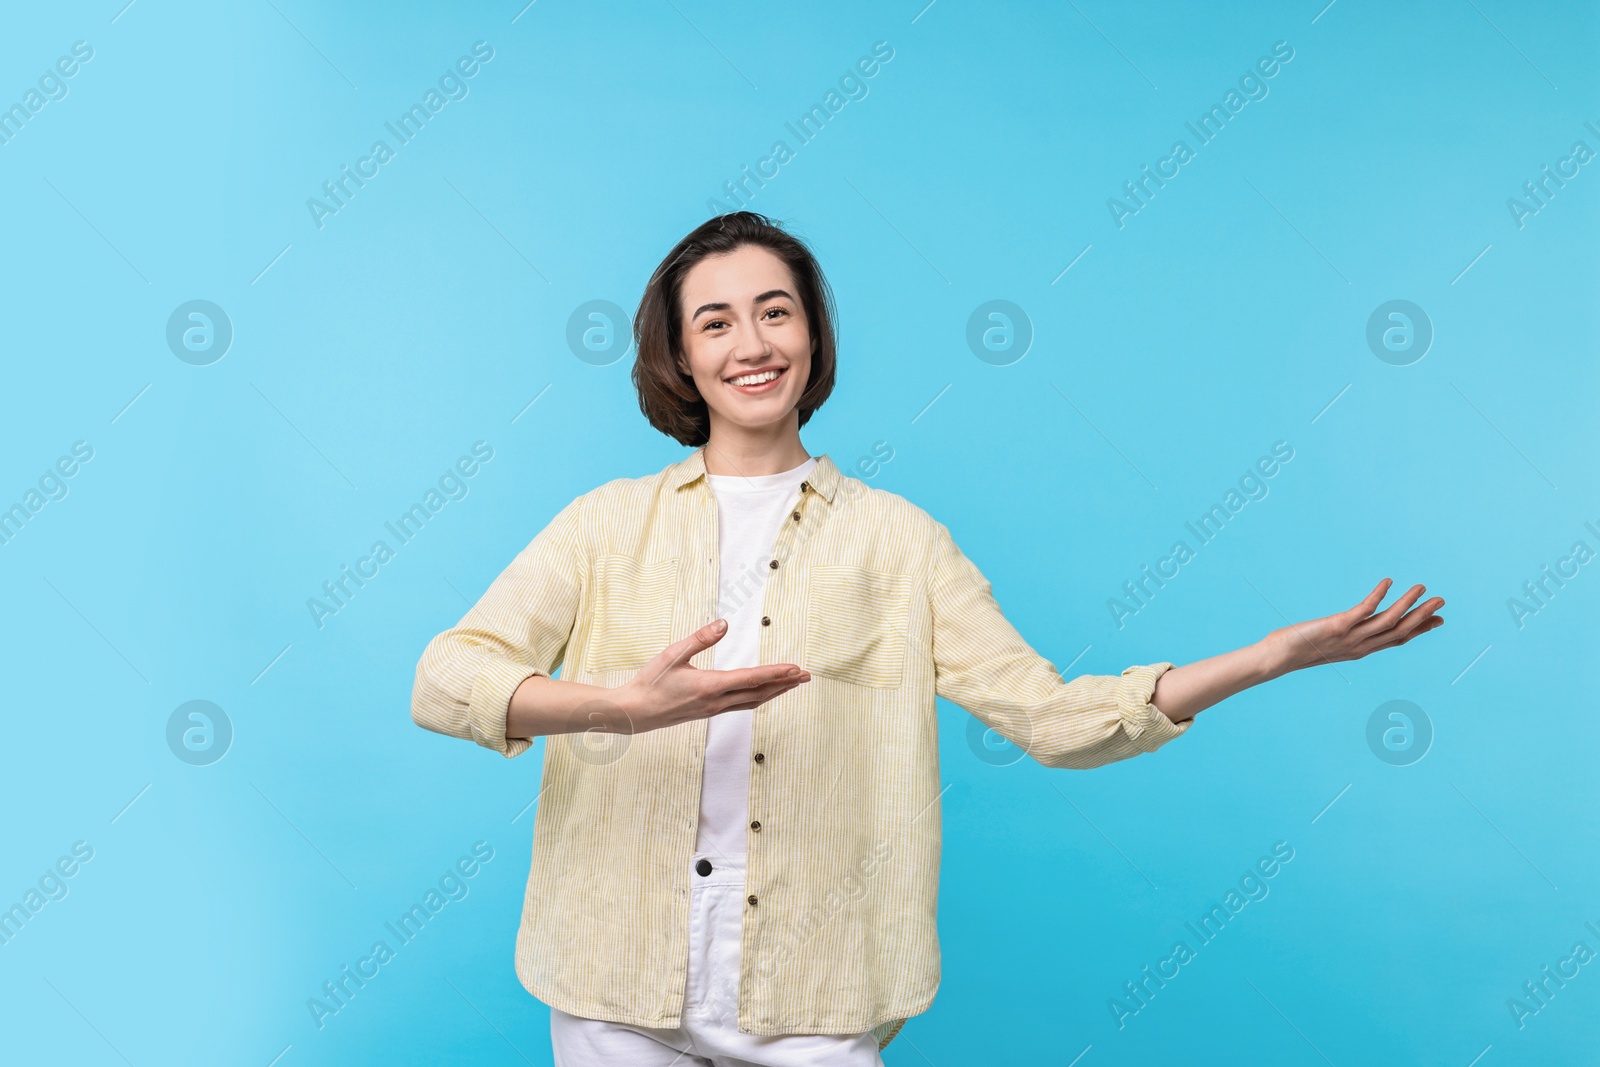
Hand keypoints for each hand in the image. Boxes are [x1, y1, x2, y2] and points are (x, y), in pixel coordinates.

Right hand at [613, 619, 810, 733]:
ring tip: (793, 684)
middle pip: (759, 693)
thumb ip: (700, 638)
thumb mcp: (673, 654)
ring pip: (752, 702)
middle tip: (807, 676)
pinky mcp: (708, 712)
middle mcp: (716, 702)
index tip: (796, 668)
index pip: (751, 678)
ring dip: (775, 692)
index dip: (776, 673)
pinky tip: (763, 693)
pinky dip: (758, 697)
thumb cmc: (651, 682)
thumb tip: (724, 624)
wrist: (634, 712)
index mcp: (709, 686)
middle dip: (785, 684)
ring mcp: (713, 710)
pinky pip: (741, 705)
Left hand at [1262, 579, 1443, 673]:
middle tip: (1442, 601)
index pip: (1396, 640)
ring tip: (1423, 588)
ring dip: (1408, 604)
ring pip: (1388, 621)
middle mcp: (1359, 646)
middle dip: (1422, 616)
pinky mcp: (1337, 627)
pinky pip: (1363, 610)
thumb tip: (1348, 628)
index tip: (1439, 620)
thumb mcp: (1327, 643)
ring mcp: (1350, 637)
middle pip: (1399, 631)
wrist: (1276, 658)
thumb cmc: (1296, 650)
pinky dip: (1378, 595)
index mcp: (1360, 650)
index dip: (1419, 630)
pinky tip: (1388, 581)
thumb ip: (1342, 637)